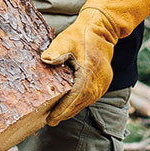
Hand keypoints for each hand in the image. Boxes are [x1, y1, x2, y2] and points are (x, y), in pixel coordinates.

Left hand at [39, 9, 116, 124]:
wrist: (103, 29)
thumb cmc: (82, 35)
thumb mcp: (66, 40)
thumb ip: (56, 51)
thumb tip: (45, 60)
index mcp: (88, 75)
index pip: (74, 98)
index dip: (62, 110)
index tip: (51, 119)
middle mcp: (98, 83)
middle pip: (80, 104)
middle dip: (65, 113)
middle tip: (50, 121)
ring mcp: (103, 84)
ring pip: (86, 102)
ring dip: (72, 109)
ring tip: (57, 116)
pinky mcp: (104, 82)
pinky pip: (90, 97)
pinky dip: (79, 102)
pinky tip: (69, 105)